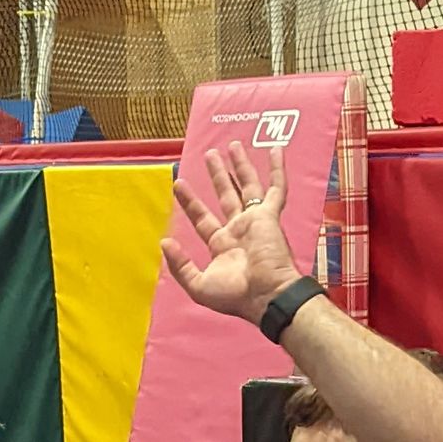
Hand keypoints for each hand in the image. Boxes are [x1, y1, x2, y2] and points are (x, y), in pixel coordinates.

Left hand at [160, 141, 301, 325]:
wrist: (266, 294)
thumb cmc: (235, 295)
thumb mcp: (198, 285)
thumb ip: (180, 265)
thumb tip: (165, 242)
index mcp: (222, 246)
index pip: (203, 217)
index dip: (190, 201)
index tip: (178, 183)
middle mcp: (239, 230)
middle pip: (226, 195)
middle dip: (217, 176)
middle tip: (209, 155)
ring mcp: (255, 221)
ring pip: (248, 186)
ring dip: (240, 166)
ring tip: (232, 146)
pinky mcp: (270, 216)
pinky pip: (276, 187)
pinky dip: (277, 168)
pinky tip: (275, 150)